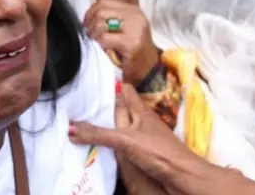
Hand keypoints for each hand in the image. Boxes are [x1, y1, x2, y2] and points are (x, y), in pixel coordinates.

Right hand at [69, 83, 254, 194]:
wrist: (184, 176)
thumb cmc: (160, 151)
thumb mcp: (126, 140)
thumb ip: (99, 134)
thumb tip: (70, 127)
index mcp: (140, 110)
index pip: (124, 89)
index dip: (109, 82)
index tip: (89, 78)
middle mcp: (141, 121)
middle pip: (119, 108)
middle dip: (101, 104)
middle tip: (76, 102)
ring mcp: (143, 137)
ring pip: (119, 125)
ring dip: (103, 124)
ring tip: (79, 122)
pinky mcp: (143, 152)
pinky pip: (121, 142)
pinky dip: (109, 142)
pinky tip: (97, 145)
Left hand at [83, 0, 158, 83]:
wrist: (148, 68)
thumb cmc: (133, 49)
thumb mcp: (124, 28)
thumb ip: (111, 18)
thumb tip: (89, 15)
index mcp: (132, 10)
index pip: (104, 2)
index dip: (90, 12)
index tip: (86, 23)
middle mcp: (135, 16)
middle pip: (101, 11)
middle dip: (90, 24)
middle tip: (89, 34)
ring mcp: (134, 29)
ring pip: (101, 23)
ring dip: (94, 34)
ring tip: (96, 41)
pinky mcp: (130, 43)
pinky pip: (104, 38)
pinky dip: (99, 43)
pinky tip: (103, 48)